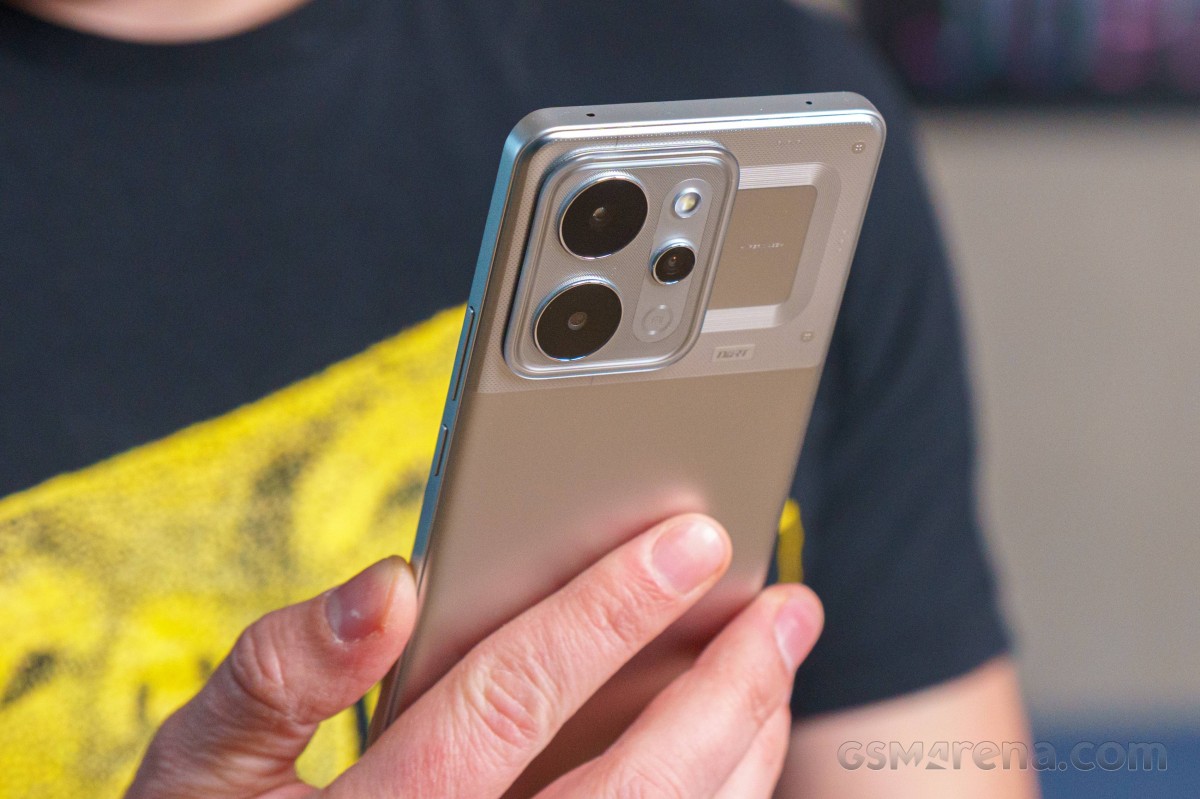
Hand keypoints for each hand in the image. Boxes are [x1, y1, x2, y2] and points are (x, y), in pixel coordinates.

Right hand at [125, 513, 823, 797]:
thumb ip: (281, 673)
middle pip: (631, 788)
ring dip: (744, 751)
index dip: (606, 610)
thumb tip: (390, 587)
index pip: (510, 699)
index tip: (693, 537)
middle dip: (725, 692)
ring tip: (779, 663)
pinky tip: (736, 747)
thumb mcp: (205, 769)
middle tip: (788, 607)